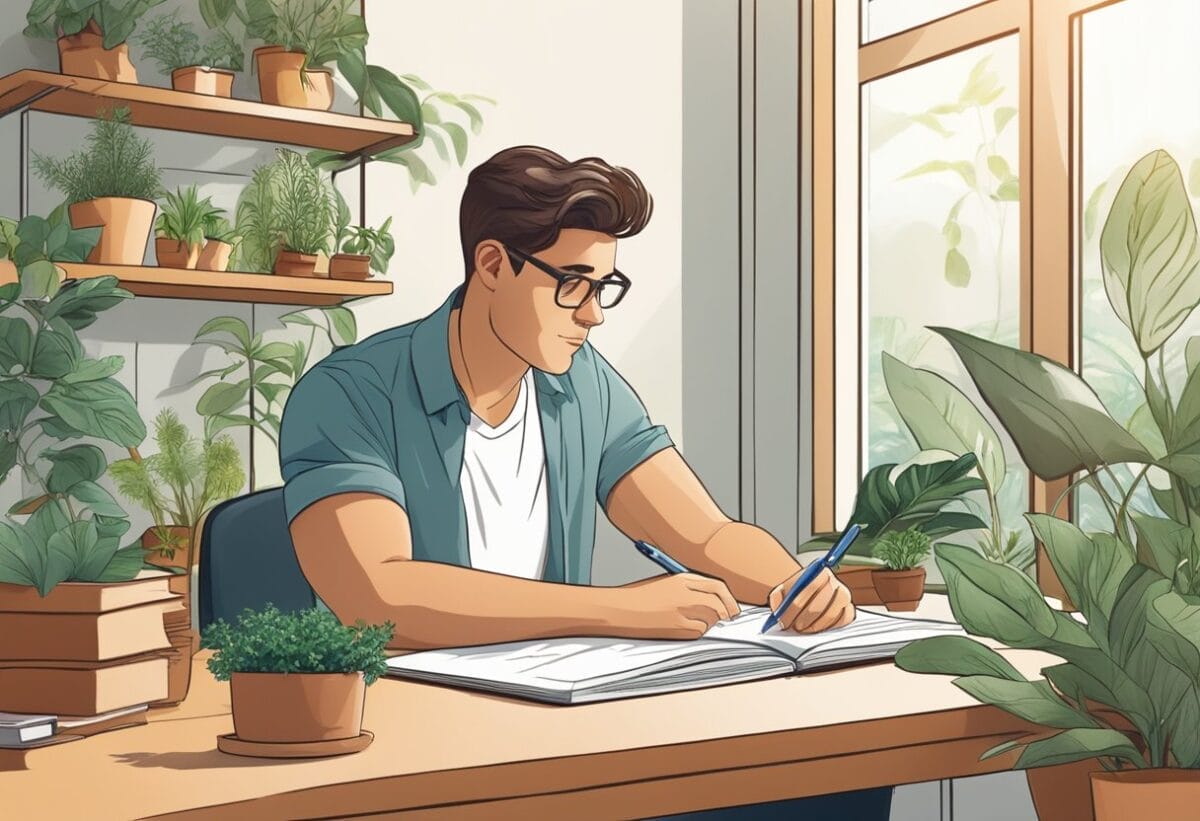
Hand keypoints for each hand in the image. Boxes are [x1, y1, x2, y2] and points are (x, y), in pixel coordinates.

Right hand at [597, 574, 740, 639]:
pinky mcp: (677, 627)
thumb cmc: (642, 597)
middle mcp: (684, 593)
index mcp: (681, 579)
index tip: (733, 606)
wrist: (621, 609)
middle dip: (726, 612)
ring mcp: (681, 611)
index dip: (729, 598)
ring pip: (710, 619)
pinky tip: (684, 627)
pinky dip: (697, 631)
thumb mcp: (667, 583)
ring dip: (709, 622)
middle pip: (718, 604)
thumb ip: (691, 588)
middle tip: (727, 618)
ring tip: (694, 620)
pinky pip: (699, 632)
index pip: (717, 586)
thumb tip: (717, 600)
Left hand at [767, 566, 854, 632]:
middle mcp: (834, 581)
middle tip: (795, 627)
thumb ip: (777, 598)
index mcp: (818, 570)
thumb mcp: (782, 591)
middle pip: (823, 600)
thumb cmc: (794, 594)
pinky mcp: (849, 609)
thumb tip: (778, 610)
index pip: (811, 585)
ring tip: (803, 628)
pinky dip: (829, 626)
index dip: (797, 605)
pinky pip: (844, 620)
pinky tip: (816, 628)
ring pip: (833, 612)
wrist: (805, 595)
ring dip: (816, 624)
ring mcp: (844, 595)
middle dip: (806, 617)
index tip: (786, 619)